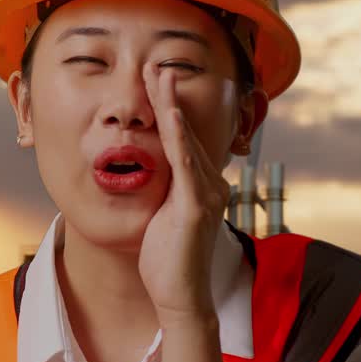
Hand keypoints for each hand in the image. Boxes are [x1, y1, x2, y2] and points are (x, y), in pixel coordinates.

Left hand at [138, 62, 231, 326]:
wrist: (180, 298)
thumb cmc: (168, 261)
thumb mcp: (163, 217)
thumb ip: (163, 192)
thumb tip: (149, 172)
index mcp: (204, 185)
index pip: (185, 137)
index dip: (171, 106)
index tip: (156, 79)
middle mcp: (211, 184)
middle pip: (187, 130)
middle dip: (169, 95)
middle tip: (156, 64)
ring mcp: (206, 195)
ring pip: (185, 140)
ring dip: (171, 105)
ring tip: (159, 76)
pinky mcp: (194, 207)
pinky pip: (185, 165)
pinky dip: (177, 137)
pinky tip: (170, 114)